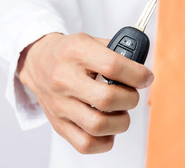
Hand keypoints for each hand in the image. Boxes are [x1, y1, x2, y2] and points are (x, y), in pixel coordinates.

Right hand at [17, 33, 153, 153]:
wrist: (38, 62)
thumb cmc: (68, 52)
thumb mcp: (90, 40)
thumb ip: (117, 52)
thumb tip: (142, 71)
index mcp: (76, 53)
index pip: (113, 66)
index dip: (137, 75)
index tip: (146, 78)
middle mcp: (64, 79)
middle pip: (107, 99)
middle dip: (131, 99)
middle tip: (131, 94)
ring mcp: (60, 105)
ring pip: (98, 125)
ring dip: (120, 121)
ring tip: (120, 111)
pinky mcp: (58, 124)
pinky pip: (85, 144)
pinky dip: (105, 140)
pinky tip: (108, 127)